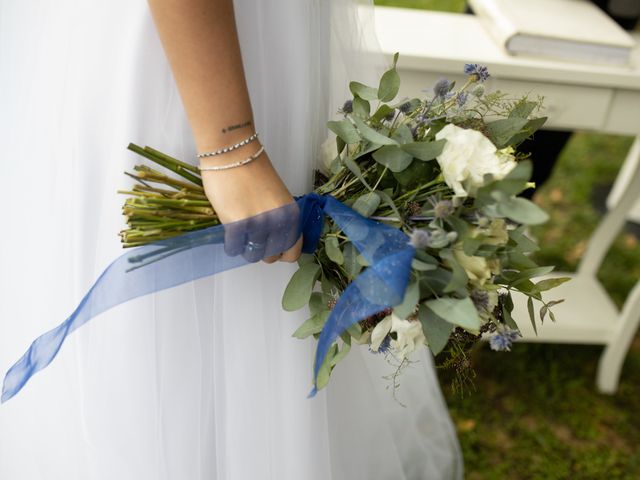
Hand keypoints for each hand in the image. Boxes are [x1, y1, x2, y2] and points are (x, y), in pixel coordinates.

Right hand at [200, 147, 302, 263]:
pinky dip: (231, 245)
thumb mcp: (278, 198)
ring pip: (252, 255)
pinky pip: (234, 248)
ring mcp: (258, 225)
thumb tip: (272, 241)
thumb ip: (279, 220)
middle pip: (272, 256)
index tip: (272, 249)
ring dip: (245, 249)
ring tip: (241, 236)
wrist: (233, 153)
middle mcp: (278, 222)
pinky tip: (230, 234)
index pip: (293, 252)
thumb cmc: (253, 171)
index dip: (282, 253)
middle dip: (262, 253)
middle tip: (252, 241)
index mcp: (292, 215)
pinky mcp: (237, 224)